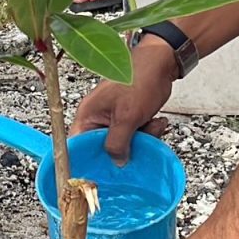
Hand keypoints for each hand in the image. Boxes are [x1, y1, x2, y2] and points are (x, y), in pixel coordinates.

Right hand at [71, 38, 176, 162]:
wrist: (161, 64)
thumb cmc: (139, 82)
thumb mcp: (127, 117)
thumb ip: (117, 143)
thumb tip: (116, 163)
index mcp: (87, 115)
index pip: (77, 146)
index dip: (86, 162)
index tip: (100, 174)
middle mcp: (97, 119)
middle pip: (103, 148)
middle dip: (125, 149)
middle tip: (140, 143)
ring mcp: (114, 119)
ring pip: (124, 144)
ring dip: (142, 139)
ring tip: (153, 125)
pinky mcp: (129, 119)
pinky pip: (135, 136)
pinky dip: (148, 132)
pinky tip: (157, 121)